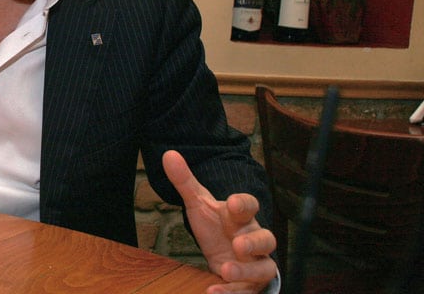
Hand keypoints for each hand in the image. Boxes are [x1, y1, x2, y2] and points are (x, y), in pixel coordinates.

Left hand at [163, 150, 277, 293]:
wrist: (229, 256)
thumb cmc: (217, 228)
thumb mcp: (199, 206)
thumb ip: (185, 182)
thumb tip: (168, 154)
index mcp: (241, 217)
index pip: (250, 206)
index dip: (244, 204)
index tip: (233, 203)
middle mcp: (254, 240)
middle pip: (266, 238)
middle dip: (253, 242)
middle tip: (237, 245)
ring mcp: (255, 263)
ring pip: (263, 267)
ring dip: (245, 270)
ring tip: (225, 271)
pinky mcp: (250, 285)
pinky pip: (247, 291)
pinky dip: (232, 292)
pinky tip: (213, 291)